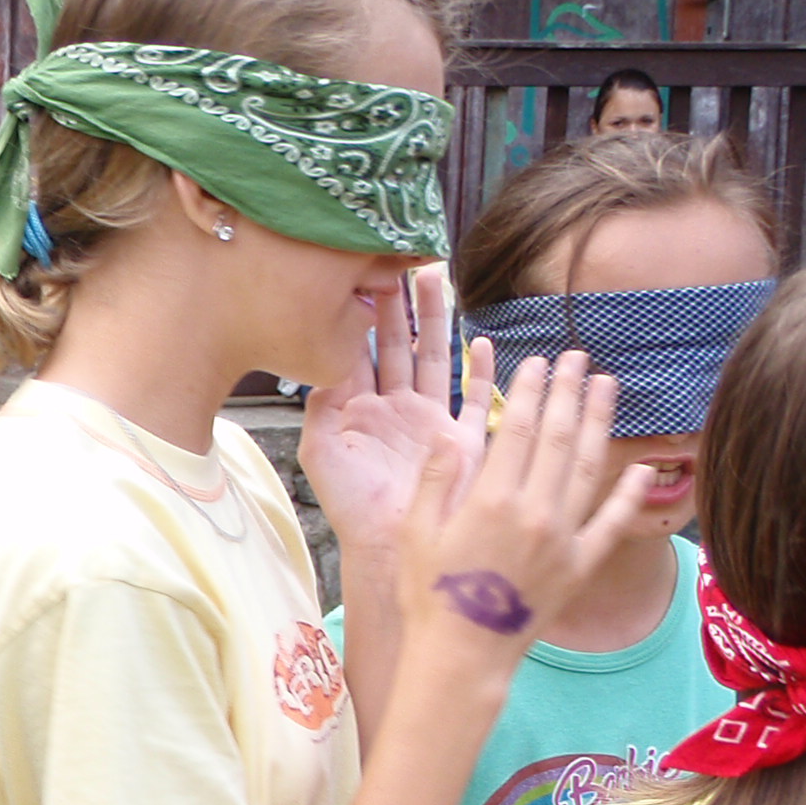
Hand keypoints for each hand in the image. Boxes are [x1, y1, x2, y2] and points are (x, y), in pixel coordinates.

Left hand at [301, 267, 491, 554]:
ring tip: (439, 280)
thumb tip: (327, 363)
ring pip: (436, 357)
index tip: (365, 275)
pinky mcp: (460, 439)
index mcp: (360, 409)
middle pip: (400, 343)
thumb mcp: (321, 453)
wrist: (387, 542)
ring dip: (438, 321)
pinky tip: (485, 341)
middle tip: (405, 262)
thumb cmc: (349, 505)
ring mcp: (429, 420)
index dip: (362, 315)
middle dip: (402, 305)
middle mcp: (396, 408)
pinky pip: (475, 398)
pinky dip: (482, 371)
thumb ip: (321, 407)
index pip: (361, 350)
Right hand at [397, 349, 649, 663]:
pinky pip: (612, 522)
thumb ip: (436, 479)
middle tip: (578, 357)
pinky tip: (643, 468)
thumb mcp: (415, 531)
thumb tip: (450, 431)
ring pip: (588, 467)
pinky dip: (631, 494)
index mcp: (489, 499)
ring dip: (599, 423)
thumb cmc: (428, 596)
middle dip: (567, 391)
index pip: (515, 429)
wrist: (462, 655)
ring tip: (608, 387)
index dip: (528, 391)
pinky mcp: (580, 565)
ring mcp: (562, 538)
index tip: (536, 363)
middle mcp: (534, 511)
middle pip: (556, 437)